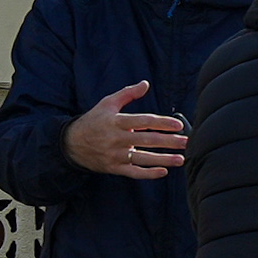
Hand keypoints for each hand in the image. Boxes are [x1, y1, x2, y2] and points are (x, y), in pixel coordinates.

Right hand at [63, 83, 183, 179]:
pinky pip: (133, 172)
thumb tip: (145, 83)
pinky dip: (148, 174)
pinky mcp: (114, 167)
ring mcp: (115, 155)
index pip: (142, 121)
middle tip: (187, 142)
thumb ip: (127, 93)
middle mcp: (116, 139)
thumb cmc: (93, 121)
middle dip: (168, 142)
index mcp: (116, 121)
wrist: (71, 143)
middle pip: (146, 140)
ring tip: (181, 159)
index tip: (178, 125)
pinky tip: (163, 172)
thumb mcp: (107, 104)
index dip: (161, 123)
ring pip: (143, 159)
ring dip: (164, 159)